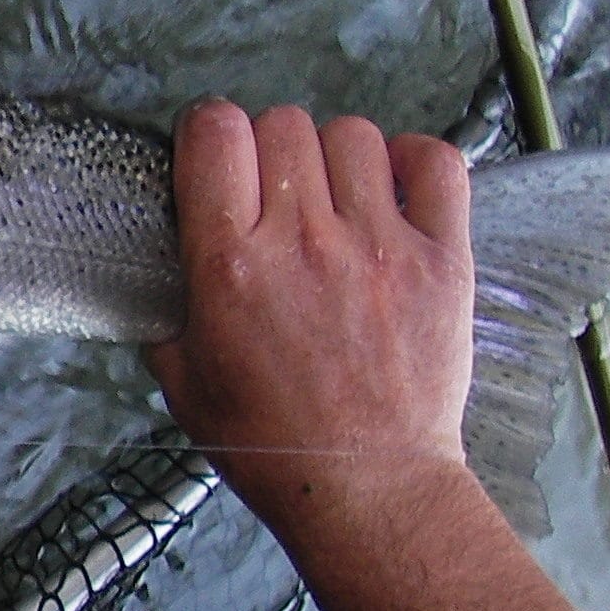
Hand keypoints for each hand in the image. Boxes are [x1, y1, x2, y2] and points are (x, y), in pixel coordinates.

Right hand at [145, 100, 474, 553]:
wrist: (367, 487)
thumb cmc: (273, 442)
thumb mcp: (182, 377)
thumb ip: (168, 308)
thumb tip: (169, 260)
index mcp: (230, 265)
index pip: (215, 133)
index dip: (208, 131)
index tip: (211, 154)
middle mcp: (305, 243)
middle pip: (282, 123)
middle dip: (267, 145)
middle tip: (269, 188)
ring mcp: (380, 246)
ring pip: (352, 134)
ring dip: (333, 155)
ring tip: (331, 196)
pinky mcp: (441, 259)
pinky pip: (436, 162)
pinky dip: (412, 162)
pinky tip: (391, 193)